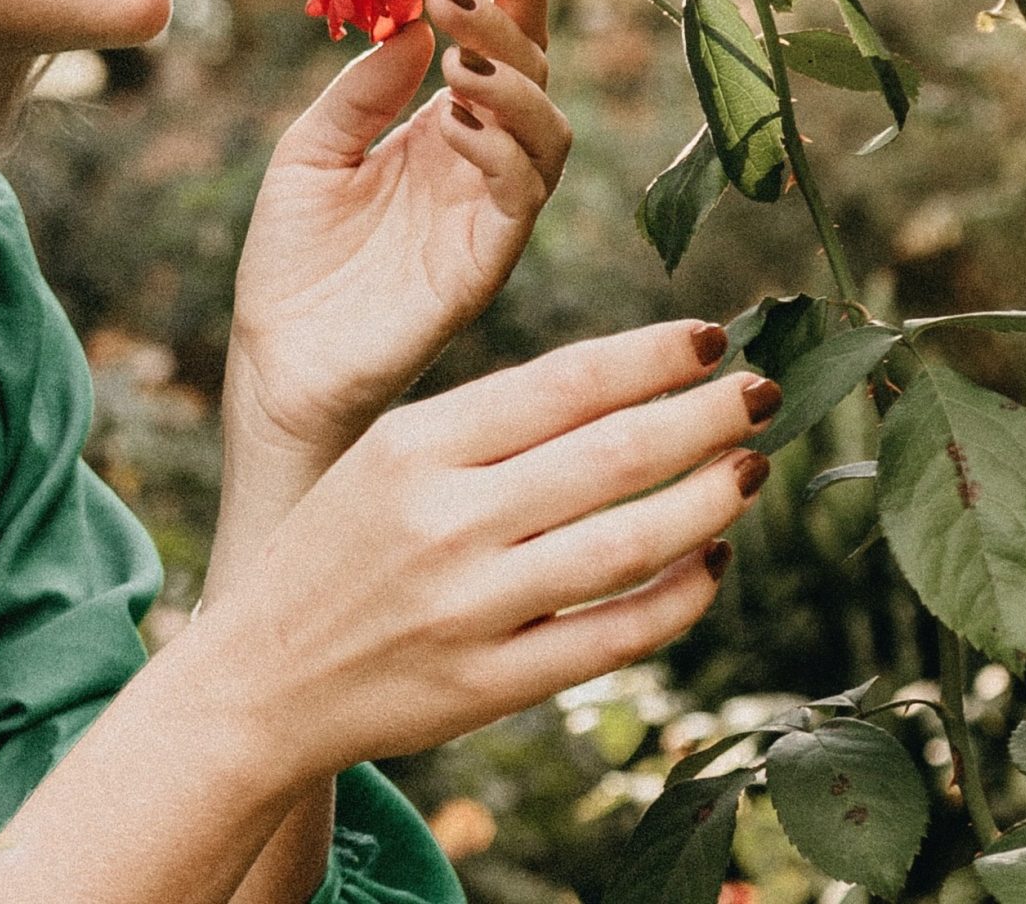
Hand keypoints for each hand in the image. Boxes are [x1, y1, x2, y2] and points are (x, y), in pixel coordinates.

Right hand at [200, 320, 777, 774]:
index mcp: (413, 447)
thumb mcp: (382, 461)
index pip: (564, 383)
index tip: (715, 340)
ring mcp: (472, 608)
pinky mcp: (494, 684)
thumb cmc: (333, 553)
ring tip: (752, 470)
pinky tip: (712, 562)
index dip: (654, 357)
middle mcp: (444, 521)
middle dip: (707, 416)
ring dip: (711, 499)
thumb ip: (487, 430)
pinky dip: (682, 596)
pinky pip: (619, 635)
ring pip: (633, 543)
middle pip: (615, 454)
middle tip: (766, 394)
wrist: (259, 680)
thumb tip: (627, 389)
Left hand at [226, 0, 569, 470]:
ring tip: (460, 57)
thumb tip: (416, 19)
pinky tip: (460, 122)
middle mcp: (478, 168)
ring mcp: (487, 216)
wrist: (275, 360)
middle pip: (533, 78)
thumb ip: (365, 87)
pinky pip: (520, 200)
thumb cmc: (293, 260)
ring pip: (549, 135)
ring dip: (513, 86)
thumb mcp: (313, 148)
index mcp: (441, 132)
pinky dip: (503, 152)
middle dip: (509, 25)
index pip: (498, 47)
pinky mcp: (483, 266)